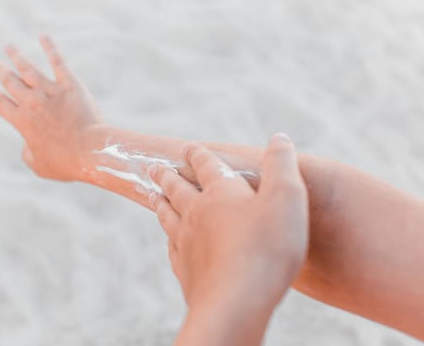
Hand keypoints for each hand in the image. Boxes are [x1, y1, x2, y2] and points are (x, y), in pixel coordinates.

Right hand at [0, 35, 103, 180]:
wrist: (91, 152)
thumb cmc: (67, 163)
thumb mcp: (40, 166)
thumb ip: (28, 154)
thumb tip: (27, 146)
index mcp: (22, 122)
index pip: (1, 104)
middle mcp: (32, 103)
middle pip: (11, 82)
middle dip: (3, 73)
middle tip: (0, 66)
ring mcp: (50, 91)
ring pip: (27, 68)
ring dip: (16, 56)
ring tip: (10, 48)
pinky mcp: (70, 85)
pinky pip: (57, 61)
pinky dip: (49, 47)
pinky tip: (43, 37)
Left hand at [148, 134, 308, 343]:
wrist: (236, 301)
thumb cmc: (267, 248)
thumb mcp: (286, 197)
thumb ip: (282, 164)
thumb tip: (279, 138)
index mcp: (220, 193)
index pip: (206, 165)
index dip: (198, 153)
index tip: (188, 147)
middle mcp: (196, 213)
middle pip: (176, 188)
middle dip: (166, 175)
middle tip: (152, 167)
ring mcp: (186, 242)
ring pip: (167, 216)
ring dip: (160, 203)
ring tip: (152, 195)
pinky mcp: (185, 270)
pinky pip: (171, 248)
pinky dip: (168, 239)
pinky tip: (170, 241)